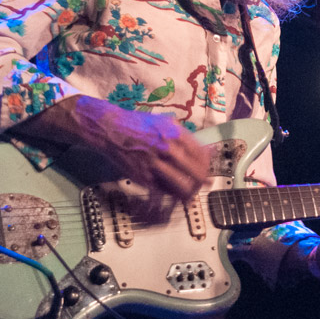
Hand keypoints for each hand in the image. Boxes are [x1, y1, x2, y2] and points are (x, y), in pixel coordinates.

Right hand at [11, 95, 211, 202]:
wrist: (110, 130)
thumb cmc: (140, 125)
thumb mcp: (166, 123)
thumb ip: (185, 137)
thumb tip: (206, 152)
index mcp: (175, 133)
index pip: (202, 156)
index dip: (208, 166)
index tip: (209, 170)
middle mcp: (167, 149)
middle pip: (195, 173)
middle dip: (203, 182)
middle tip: (204, 185)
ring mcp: (155, 164)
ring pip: (181, 186)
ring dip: (190, 193)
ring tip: (191, 194)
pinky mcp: (143, 177)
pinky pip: (163, 191)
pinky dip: (171, 195)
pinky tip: (173, 193)